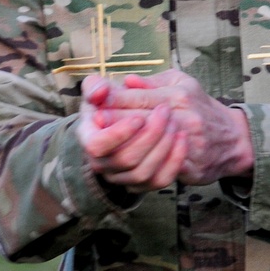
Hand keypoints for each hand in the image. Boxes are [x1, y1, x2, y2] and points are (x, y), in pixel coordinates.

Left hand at [77, 71, 253, 190]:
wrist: (234, 139)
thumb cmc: (200, 106)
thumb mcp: (181, 83)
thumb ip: (152, 82)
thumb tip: (126, 80)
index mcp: (179, 95)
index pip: (139, 97)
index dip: (114, 101)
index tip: (95, 104)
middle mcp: (185, 117)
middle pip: (141, 120)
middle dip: (114, 122)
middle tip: (93, 123)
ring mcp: (189, 142)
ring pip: (149, 148)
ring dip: (125, 146)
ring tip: (106, 146)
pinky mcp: (192, 165)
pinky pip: (163, 169)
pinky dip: (143, 167)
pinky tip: (126, 166)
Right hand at [77, 75, 188, 191]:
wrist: (127, 121)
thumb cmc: (111, 102)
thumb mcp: (101, 89)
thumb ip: (95, 85)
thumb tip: (99, 93)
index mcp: (88, 139)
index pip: (96, 146)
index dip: (118, 134)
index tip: (139, 118)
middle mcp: (101, 163)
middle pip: (125, 159)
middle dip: (149, 135)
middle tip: (165, 111)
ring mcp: (121, 178)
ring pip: (143, 173)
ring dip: (163, 147)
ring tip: (174, 123)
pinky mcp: (142, 184)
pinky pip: (160, 181)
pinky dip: (174, 161)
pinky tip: (181, 138)